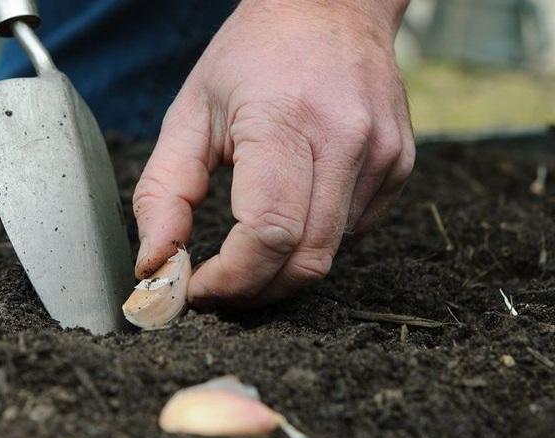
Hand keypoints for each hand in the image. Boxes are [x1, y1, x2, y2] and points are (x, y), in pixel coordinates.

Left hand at [132, 0, 414, 306]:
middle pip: (304, 260)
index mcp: (285, 120)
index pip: (268, 235)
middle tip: (217, 288)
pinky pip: (354, 233)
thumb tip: (154, 264)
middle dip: (253, 291)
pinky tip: (290, 211)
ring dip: (280, 270)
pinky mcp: (400, 165)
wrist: (329, 7)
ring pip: (330, 254)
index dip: (229, 280)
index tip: (197, 289)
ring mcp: (383, 154)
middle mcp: (346, 140)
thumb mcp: (190, 112)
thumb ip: (163, 192)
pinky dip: (313, 241)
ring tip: (244, 252)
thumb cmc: (250, 56)